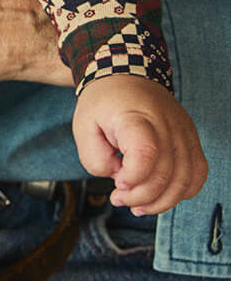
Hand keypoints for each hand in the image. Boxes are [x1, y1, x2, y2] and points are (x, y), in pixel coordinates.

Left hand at [73, 75, 206, 214]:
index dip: (134, 177)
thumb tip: (118, 178)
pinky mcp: (190, 139)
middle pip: (167, 172)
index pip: (146, 152)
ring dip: (162, 201)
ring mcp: (183, 132)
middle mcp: (165, 125)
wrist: (126, 75)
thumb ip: (94, 158)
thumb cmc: (103, 103)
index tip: (117, 182)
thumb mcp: (82, 126)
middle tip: (119, 198)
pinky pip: (197, 173)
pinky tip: (161, 196)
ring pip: (185, 178)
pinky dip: (182, 191)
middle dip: (141, 196)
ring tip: (137, 205)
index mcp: (135, 117)